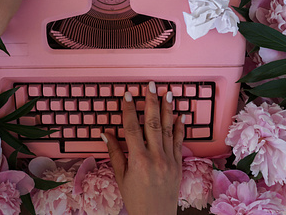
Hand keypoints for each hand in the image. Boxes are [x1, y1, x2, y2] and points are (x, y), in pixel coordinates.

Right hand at [103, 82, 184, 214]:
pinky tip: (180, 115)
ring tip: (168, 93)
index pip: (131, 128)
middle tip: (151, 86)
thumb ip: (114, 153)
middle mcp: (156, 157)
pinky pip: (179, 142)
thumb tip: (106, 134)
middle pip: (152, 123)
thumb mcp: (120, 177)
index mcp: (138, 160)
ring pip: (167, 129)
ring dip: (167, 109)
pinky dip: (179, 128)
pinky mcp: (178, 164)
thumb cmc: (136, 199)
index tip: (127, 95)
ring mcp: (169, 160)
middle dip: (151, 102)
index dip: (128, 109)